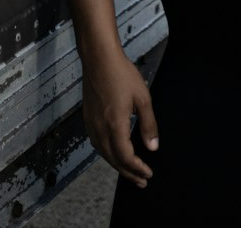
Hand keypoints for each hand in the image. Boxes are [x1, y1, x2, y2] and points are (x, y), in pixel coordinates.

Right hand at [81, 51, 159, 187]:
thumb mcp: (142, 98)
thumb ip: (148, 125)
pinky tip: (114, 153)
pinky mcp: (87, 119)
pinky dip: (107, 154)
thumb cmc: (122, 75)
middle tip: (142, 181)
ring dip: (117, 166)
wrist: (99, 59)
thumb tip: (153, 148)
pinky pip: (97, 144)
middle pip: (113, 160)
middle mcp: (100, 129)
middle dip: (128, 173)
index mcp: (115, 126)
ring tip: (130, 172)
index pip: (126, 157)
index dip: (137, 169)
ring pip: (104, 154)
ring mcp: (91, 124)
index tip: (148, 174)